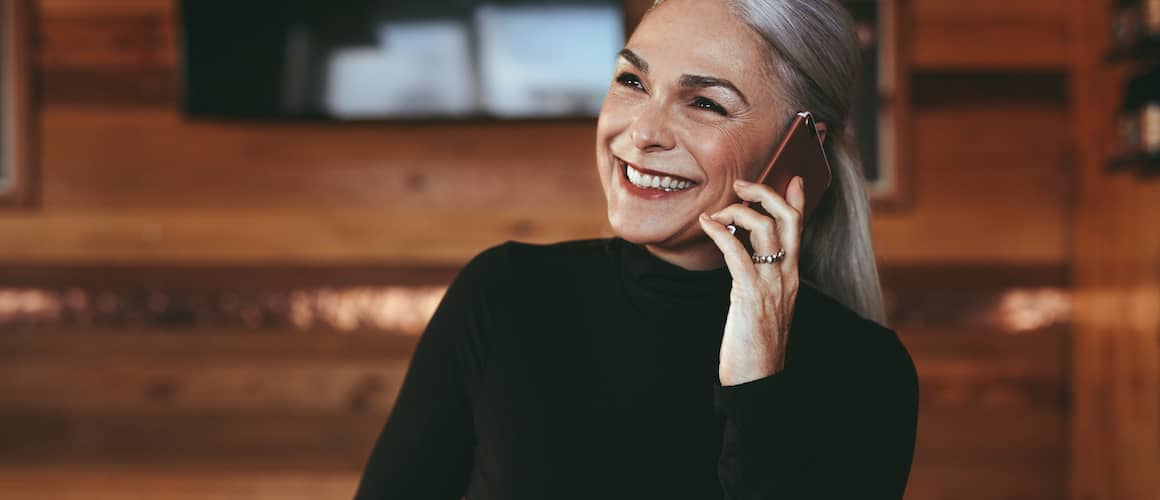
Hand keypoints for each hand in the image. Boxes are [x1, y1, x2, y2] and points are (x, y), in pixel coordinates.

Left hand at [697, 176, 805, 385]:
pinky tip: (706, 226)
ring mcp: (772, 285)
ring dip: (738, 212)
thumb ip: (762, 282)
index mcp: (792, 278)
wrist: (758, 381)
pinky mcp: (751, 295)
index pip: (800, 231)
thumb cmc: (756, 347)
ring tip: (717, 213)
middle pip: (788, 220)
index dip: (798, 200)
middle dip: (766, 194)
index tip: (794, 178)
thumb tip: (748, 263)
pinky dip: (719, 233)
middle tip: (743, 185)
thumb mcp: (765, 307)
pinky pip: (737, 253)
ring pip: (765, 229)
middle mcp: (787, 277)